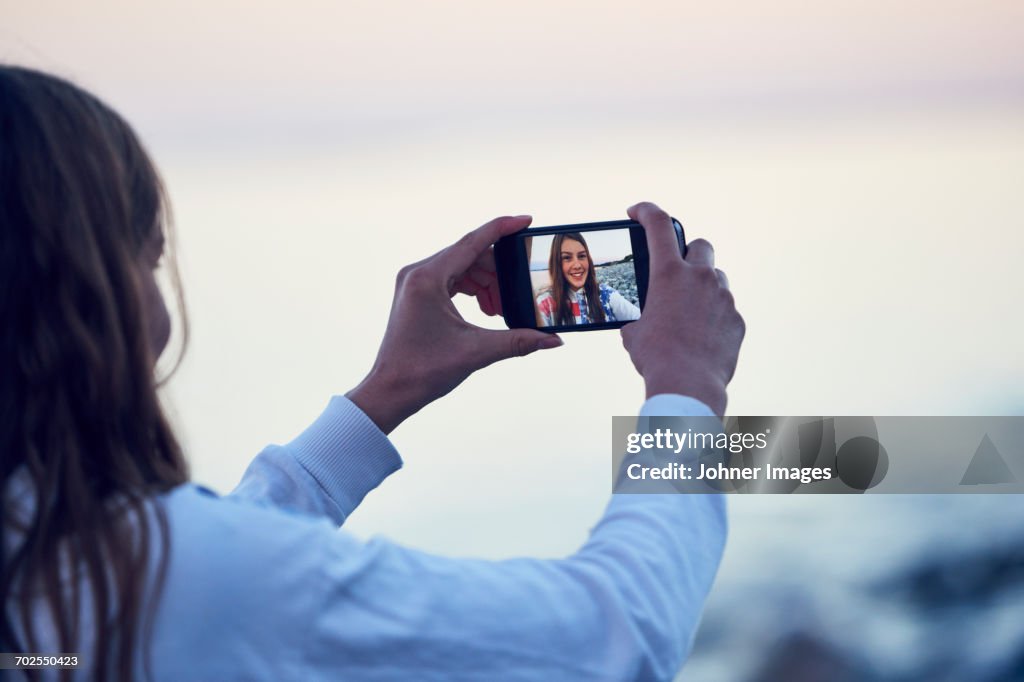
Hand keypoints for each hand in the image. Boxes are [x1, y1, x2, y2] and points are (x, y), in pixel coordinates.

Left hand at [347, 215, 563, 433]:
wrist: (391, 391)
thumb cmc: (423, 371)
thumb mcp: (477, 351)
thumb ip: (519, 341)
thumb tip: (554, 340)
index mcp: (427, 278)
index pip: (472, 242)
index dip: (502, 228)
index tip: (526, 220)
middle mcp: (417, 273)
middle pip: (469, 255)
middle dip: (497, 271)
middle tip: (518, 291)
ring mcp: (414, 282)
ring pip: (461, 267)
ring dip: (486, 282)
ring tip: (500, 309)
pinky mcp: (416, 293)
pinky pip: (451, 279)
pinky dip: (472, 289)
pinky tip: (487, 309)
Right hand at [620, 202, 744, 416]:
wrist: (687, 385)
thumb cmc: (655, 357)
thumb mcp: (635, 333)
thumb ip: (640, 317)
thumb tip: (642, 325)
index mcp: (668, 274)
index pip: (658, 225)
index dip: (646, 211)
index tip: (637, 211)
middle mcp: (700, 278)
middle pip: (700, 245)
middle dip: (688, 252)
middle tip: (677, 269)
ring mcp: (723, 298)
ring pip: (717, 279)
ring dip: (704, 287)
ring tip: (689, 313)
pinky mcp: (737, 320)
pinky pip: (726, 309)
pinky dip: (714, 317)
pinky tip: (701, 338)